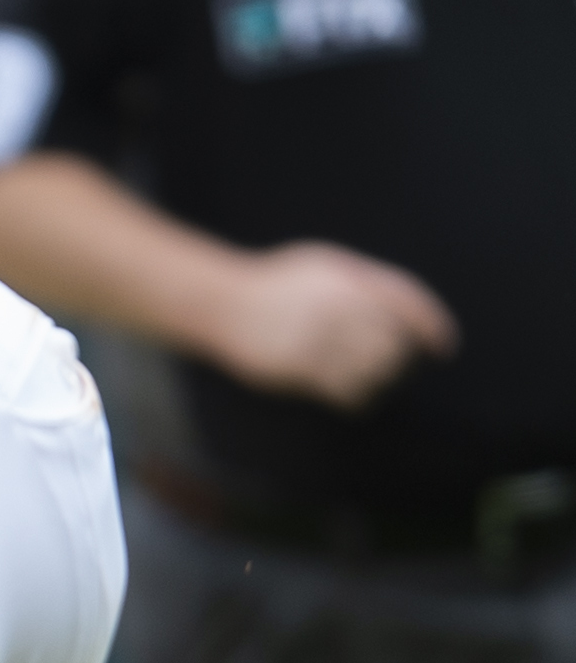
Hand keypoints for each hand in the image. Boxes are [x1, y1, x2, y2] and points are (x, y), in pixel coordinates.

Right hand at [206, 242, 456, 409]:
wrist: (219, 302)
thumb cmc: (271, 283)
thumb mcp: (318, 266)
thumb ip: (359, 282)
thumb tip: (399, 312)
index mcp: (347, 278)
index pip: (407, 301)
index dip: (432, 326)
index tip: (444, 348)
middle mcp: (337, 306)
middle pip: (394, 341)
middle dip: (397, 356)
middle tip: (390, 364)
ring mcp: (318, 336)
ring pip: (373, 369)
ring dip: (378, 378)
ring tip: (367, 379)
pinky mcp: (298, 366)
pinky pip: (345, 389)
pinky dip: (357, 396)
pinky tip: (352, 395)